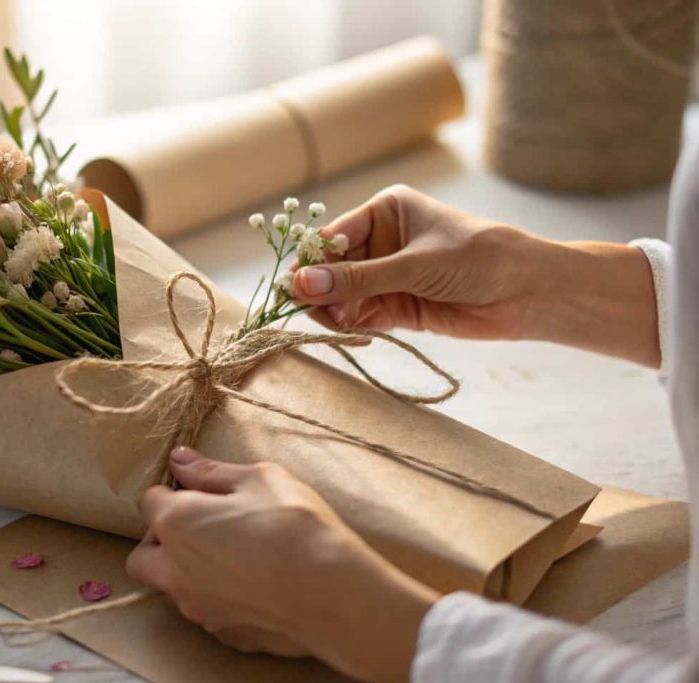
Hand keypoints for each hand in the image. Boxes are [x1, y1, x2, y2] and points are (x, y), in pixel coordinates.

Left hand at [126, 446, 439, 682]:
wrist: (332, 592)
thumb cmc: (295, 525)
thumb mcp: (258, 479)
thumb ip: (210, 472)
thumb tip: (180, 459)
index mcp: (176, 524)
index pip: (150, 501)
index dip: (174, 492)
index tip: (201, 489)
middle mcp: (175, 570)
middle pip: (143, 556)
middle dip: (161, 541)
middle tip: (203, 526)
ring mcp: (197, 608)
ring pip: (172, 588)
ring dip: (187, 571)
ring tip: (233, 556)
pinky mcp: (224, 633)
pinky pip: (207, 611)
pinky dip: (218, 598)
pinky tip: (254, 586)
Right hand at [292, 185, 659, 366]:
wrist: (528, 293)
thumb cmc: (478, 258)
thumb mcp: (414, 265)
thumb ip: (357, 279)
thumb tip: (300, 285)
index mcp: (384, 212)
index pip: (332, 237)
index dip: (311, 263)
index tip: (292, 287)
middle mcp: (380, 242)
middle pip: (330, 269)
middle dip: (319, 291)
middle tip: (313, 311)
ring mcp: (386, 277)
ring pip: (341, 296)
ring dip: (333, 312)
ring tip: (339, 324)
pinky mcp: (396, 307)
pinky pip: (359, 317)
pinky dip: (351, 327)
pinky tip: (358, 333)